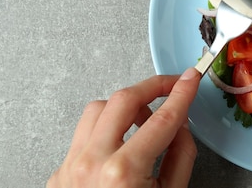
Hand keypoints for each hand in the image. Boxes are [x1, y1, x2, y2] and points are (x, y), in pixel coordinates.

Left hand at [47, 68, 201, 187]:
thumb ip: (180, 156)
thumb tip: (180, 126)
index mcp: (124, 173)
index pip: (163, 119)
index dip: (182, 93)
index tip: (192, 78)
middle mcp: (92, 163)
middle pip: (124, 100)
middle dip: (153, 86)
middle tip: (172, 85)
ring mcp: (70, 166)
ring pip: (97, 109)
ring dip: (125, 106)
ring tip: (145, 119)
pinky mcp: (59, 172)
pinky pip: (84, 134)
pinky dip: (106, 129)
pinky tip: (122, 142)